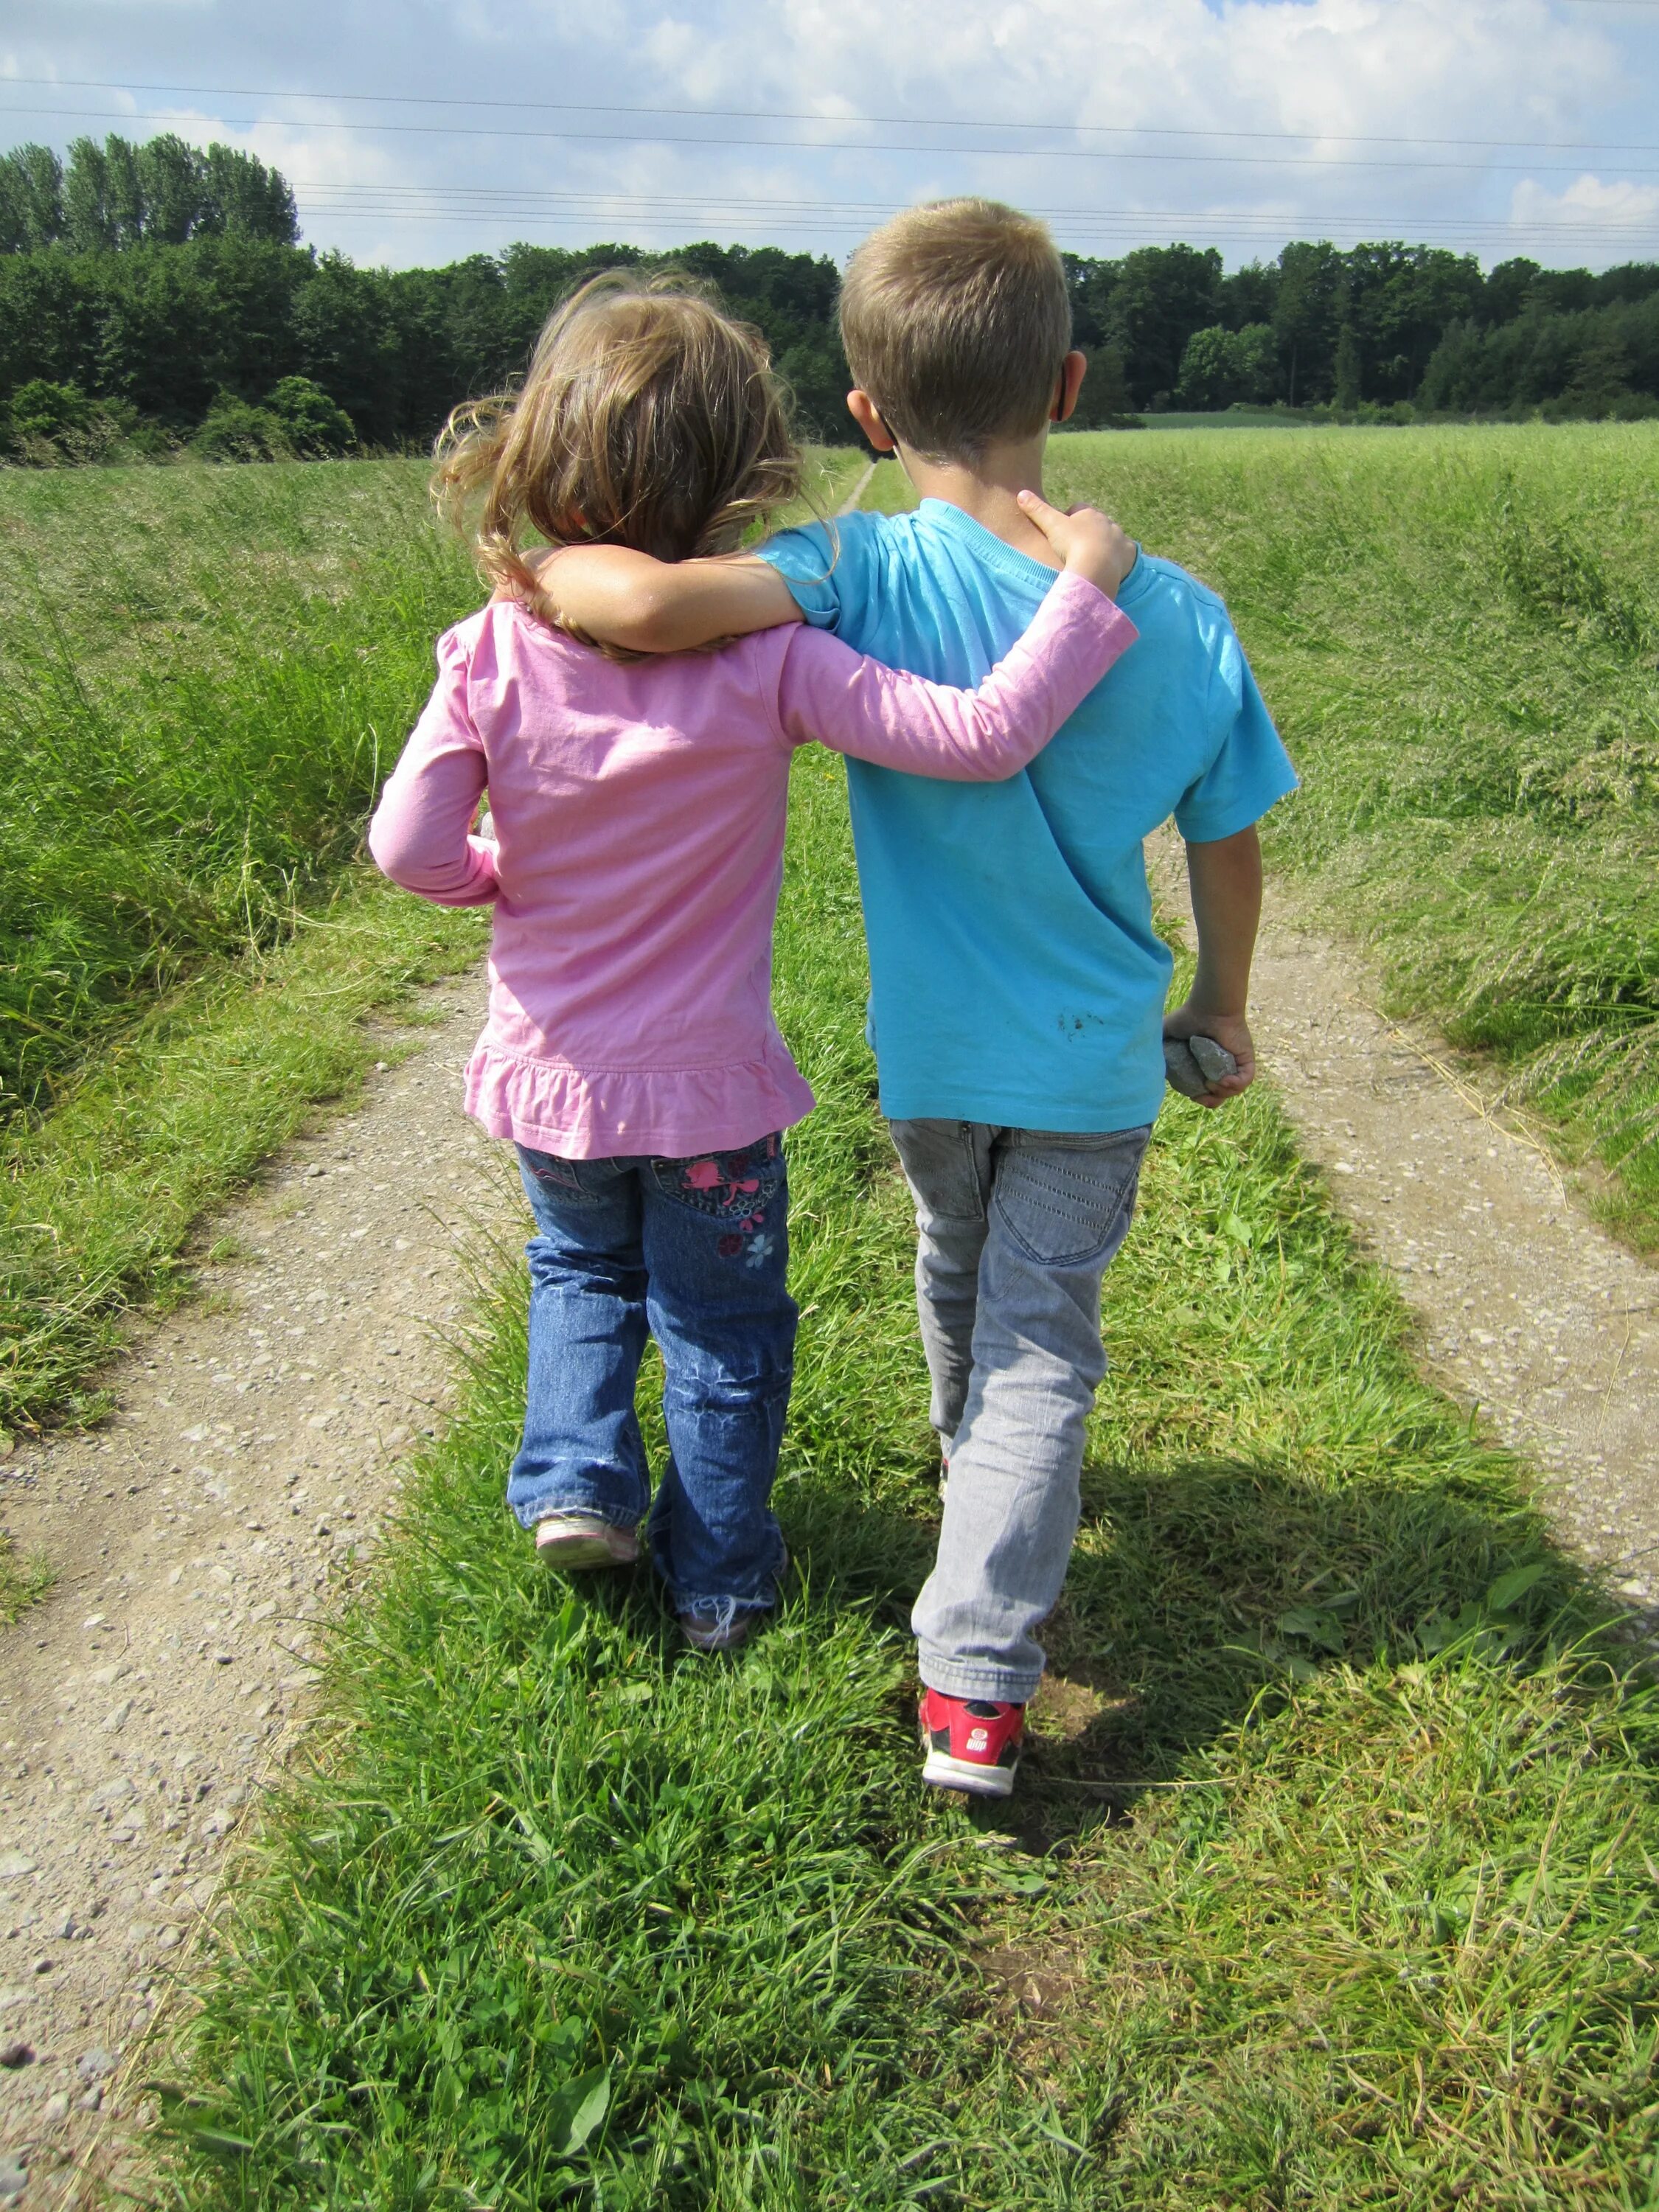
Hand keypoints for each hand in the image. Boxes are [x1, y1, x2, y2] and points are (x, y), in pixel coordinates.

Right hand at [1016, 488, 1136, 598]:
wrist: (1096, 567)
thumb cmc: (1072, 544)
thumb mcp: (1051, 525)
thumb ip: (1037, 510)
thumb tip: (1021, 493)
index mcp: (1089, 513)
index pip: (1078, 509)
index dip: (1069, 519)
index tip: (1062, 532)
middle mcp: (1106, 522)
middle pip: (1096, 523)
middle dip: (1088, 532)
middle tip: (1076, 548)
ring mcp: (1119, 537)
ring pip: (1111, 537)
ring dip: (1103, 545)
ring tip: (1092, 559)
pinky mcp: (1128, 553)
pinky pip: (1125, 553)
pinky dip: (1119, 558)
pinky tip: (1110, 566)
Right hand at [1163, 1001, 1255, 1108]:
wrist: (1207, 1007)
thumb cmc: (1187, 1017)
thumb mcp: (1165, 1035)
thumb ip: (1156, 1050)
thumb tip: (1148, 1068)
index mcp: (1204, 1064)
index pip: (1205, 1090)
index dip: (1199, 1097)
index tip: (1192, 1095)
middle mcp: (1221, 1065)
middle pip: (1220, 1095)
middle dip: (1211, 1101)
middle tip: (1202, 1095)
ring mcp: (1235, 1063)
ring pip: (1233, 1090)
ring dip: (1221, 1093)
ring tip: (1211, 1084)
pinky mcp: (1246, 1059)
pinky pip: (1245, 1079)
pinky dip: (1236, 1084)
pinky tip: (1224, 1080)